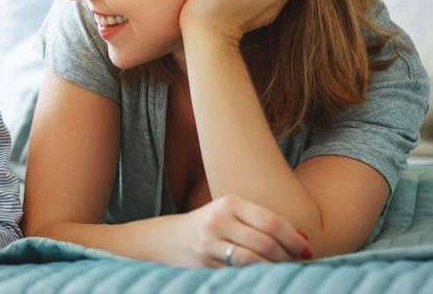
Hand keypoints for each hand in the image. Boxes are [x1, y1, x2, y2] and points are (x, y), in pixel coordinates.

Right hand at [171, 194, 312, 267]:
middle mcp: (219, 220)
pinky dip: (256, 275)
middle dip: (287, 257)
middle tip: (298, 264)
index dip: (294, 239)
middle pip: (265, 243)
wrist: (169, 239)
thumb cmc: (212, 226)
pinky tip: (263, 275)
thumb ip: (263, 222)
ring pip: (252, 260)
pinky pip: (238, 271)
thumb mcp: (232, 214)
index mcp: (230, 203)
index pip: (271, 222)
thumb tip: (303, 237)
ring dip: (273, 268)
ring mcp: (209, 242)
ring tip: (283, 270)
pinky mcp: (205, 262)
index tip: (308, 251)